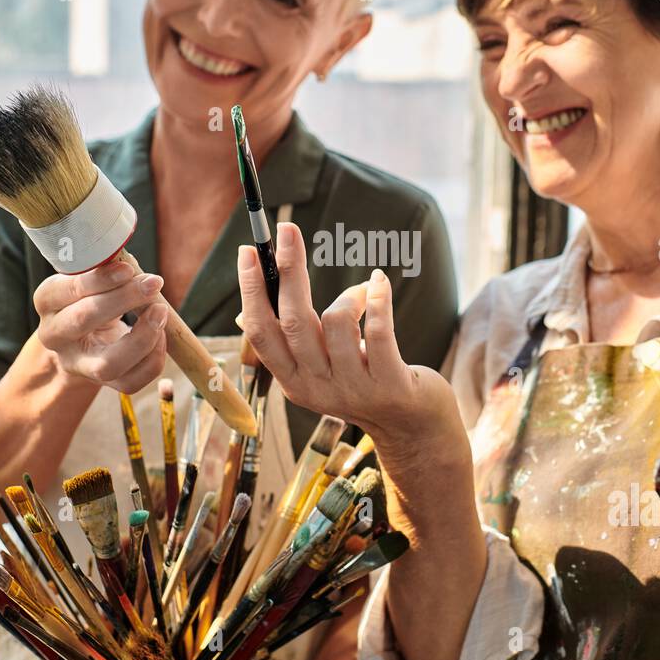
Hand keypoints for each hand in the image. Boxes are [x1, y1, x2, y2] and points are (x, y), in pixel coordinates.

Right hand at [34, 259, 168, 393]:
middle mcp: (55, 337)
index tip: (128, 269)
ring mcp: (78, 365)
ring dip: (142, 337)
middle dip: (122, 300)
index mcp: (48, 302)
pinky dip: (153, 357)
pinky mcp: (104, 383)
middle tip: (152, 283)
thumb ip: (105, 270)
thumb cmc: (91, 297)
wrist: (85, 338)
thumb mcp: (90, 279)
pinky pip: (132, 381)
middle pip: (82, 322)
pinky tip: (161, 334)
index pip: (64, 291)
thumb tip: (132, 266)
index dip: (97, 280)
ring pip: (107, 364)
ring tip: (161, 312)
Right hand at [236, 222, 464, 462]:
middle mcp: (317, 388)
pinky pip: (378, 330)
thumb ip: (290, 344)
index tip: (248, 252)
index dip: (252, 291)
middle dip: (288, 270)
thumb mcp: (319, 370)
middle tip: (287, 231)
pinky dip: (377, 299)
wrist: (412, 429)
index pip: (261, 333)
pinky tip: (379, 282)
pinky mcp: (389, 384)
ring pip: (337, 321)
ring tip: (365, 292)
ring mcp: (353, 388)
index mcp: (294, 381)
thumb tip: (247, 312)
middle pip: (293, 320)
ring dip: (351, 295)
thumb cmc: (363, 384)